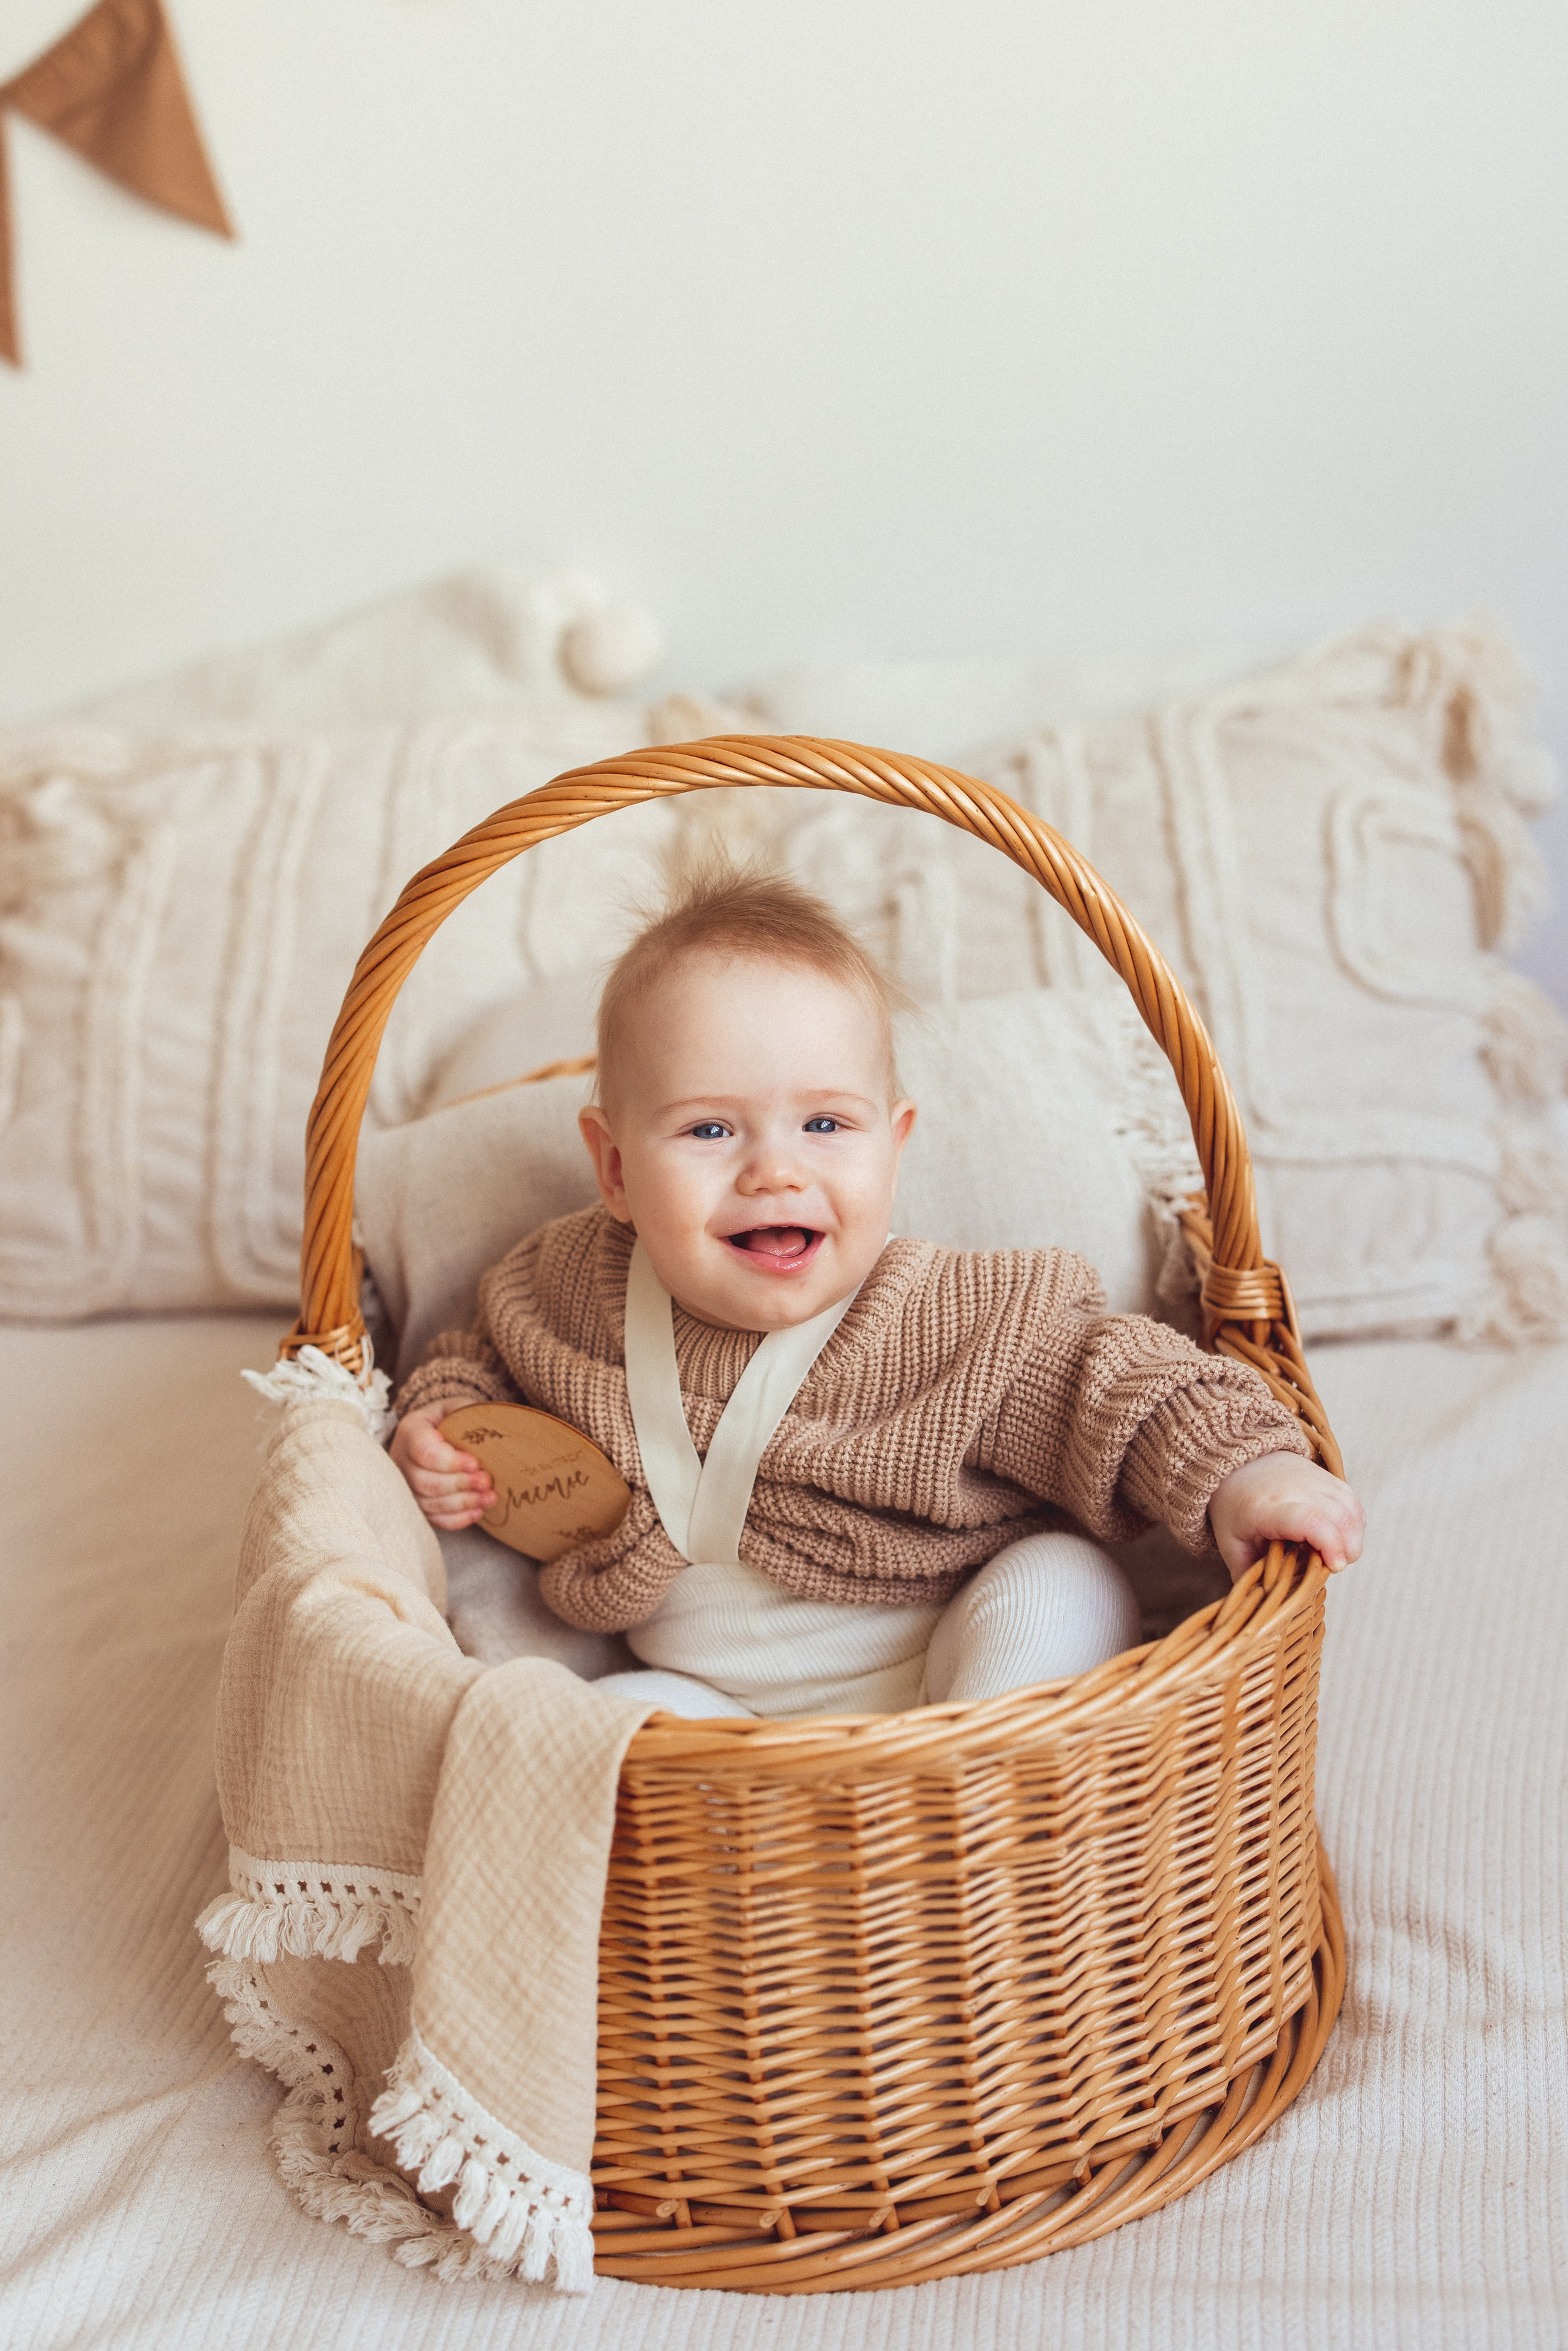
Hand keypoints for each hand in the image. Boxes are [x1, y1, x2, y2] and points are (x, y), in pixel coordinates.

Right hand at [388, 1403, 496, 1531]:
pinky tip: (477, 1512)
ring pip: (427, 1502)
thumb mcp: (458, 1408)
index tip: (476, 1464)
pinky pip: (432, 1518)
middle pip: (423, 1481)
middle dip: (458, 1484)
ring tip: (488, 1497)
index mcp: (410, 1430)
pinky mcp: (416, 1503)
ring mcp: (405, 1484)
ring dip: (461, 1503)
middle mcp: (400, 1459)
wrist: (439, 1434)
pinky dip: (456, 1519)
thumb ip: (468, 1414)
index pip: (424, 1451)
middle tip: (486, 1482)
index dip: (450, 1462)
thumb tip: (490, 1431)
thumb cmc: (452, 1420)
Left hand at [1208, 1450, 1364, 1579]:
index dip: (1329, 1544)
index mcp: (1269, 1509)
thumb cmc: (1234, 1507)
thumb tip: (1263, 1606)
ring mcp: (1315, 1480)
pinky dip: (1355, 1524)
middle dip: (1348, 1548)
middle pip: (1340, 1516)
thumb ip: (1247, 1576)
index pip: (1310, 1520)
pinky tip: (1343, 1539)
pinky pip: (1353, 1502)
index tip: (1334, 1567)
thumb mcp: (1231, 1543)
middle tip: (1333, 1566)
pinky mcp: (1328, 1478)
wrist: (1238, 1462)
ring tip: (1337, 1555)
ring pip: (1351, 1509)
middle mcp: (1296, 1490)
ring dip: (1354, 1537)